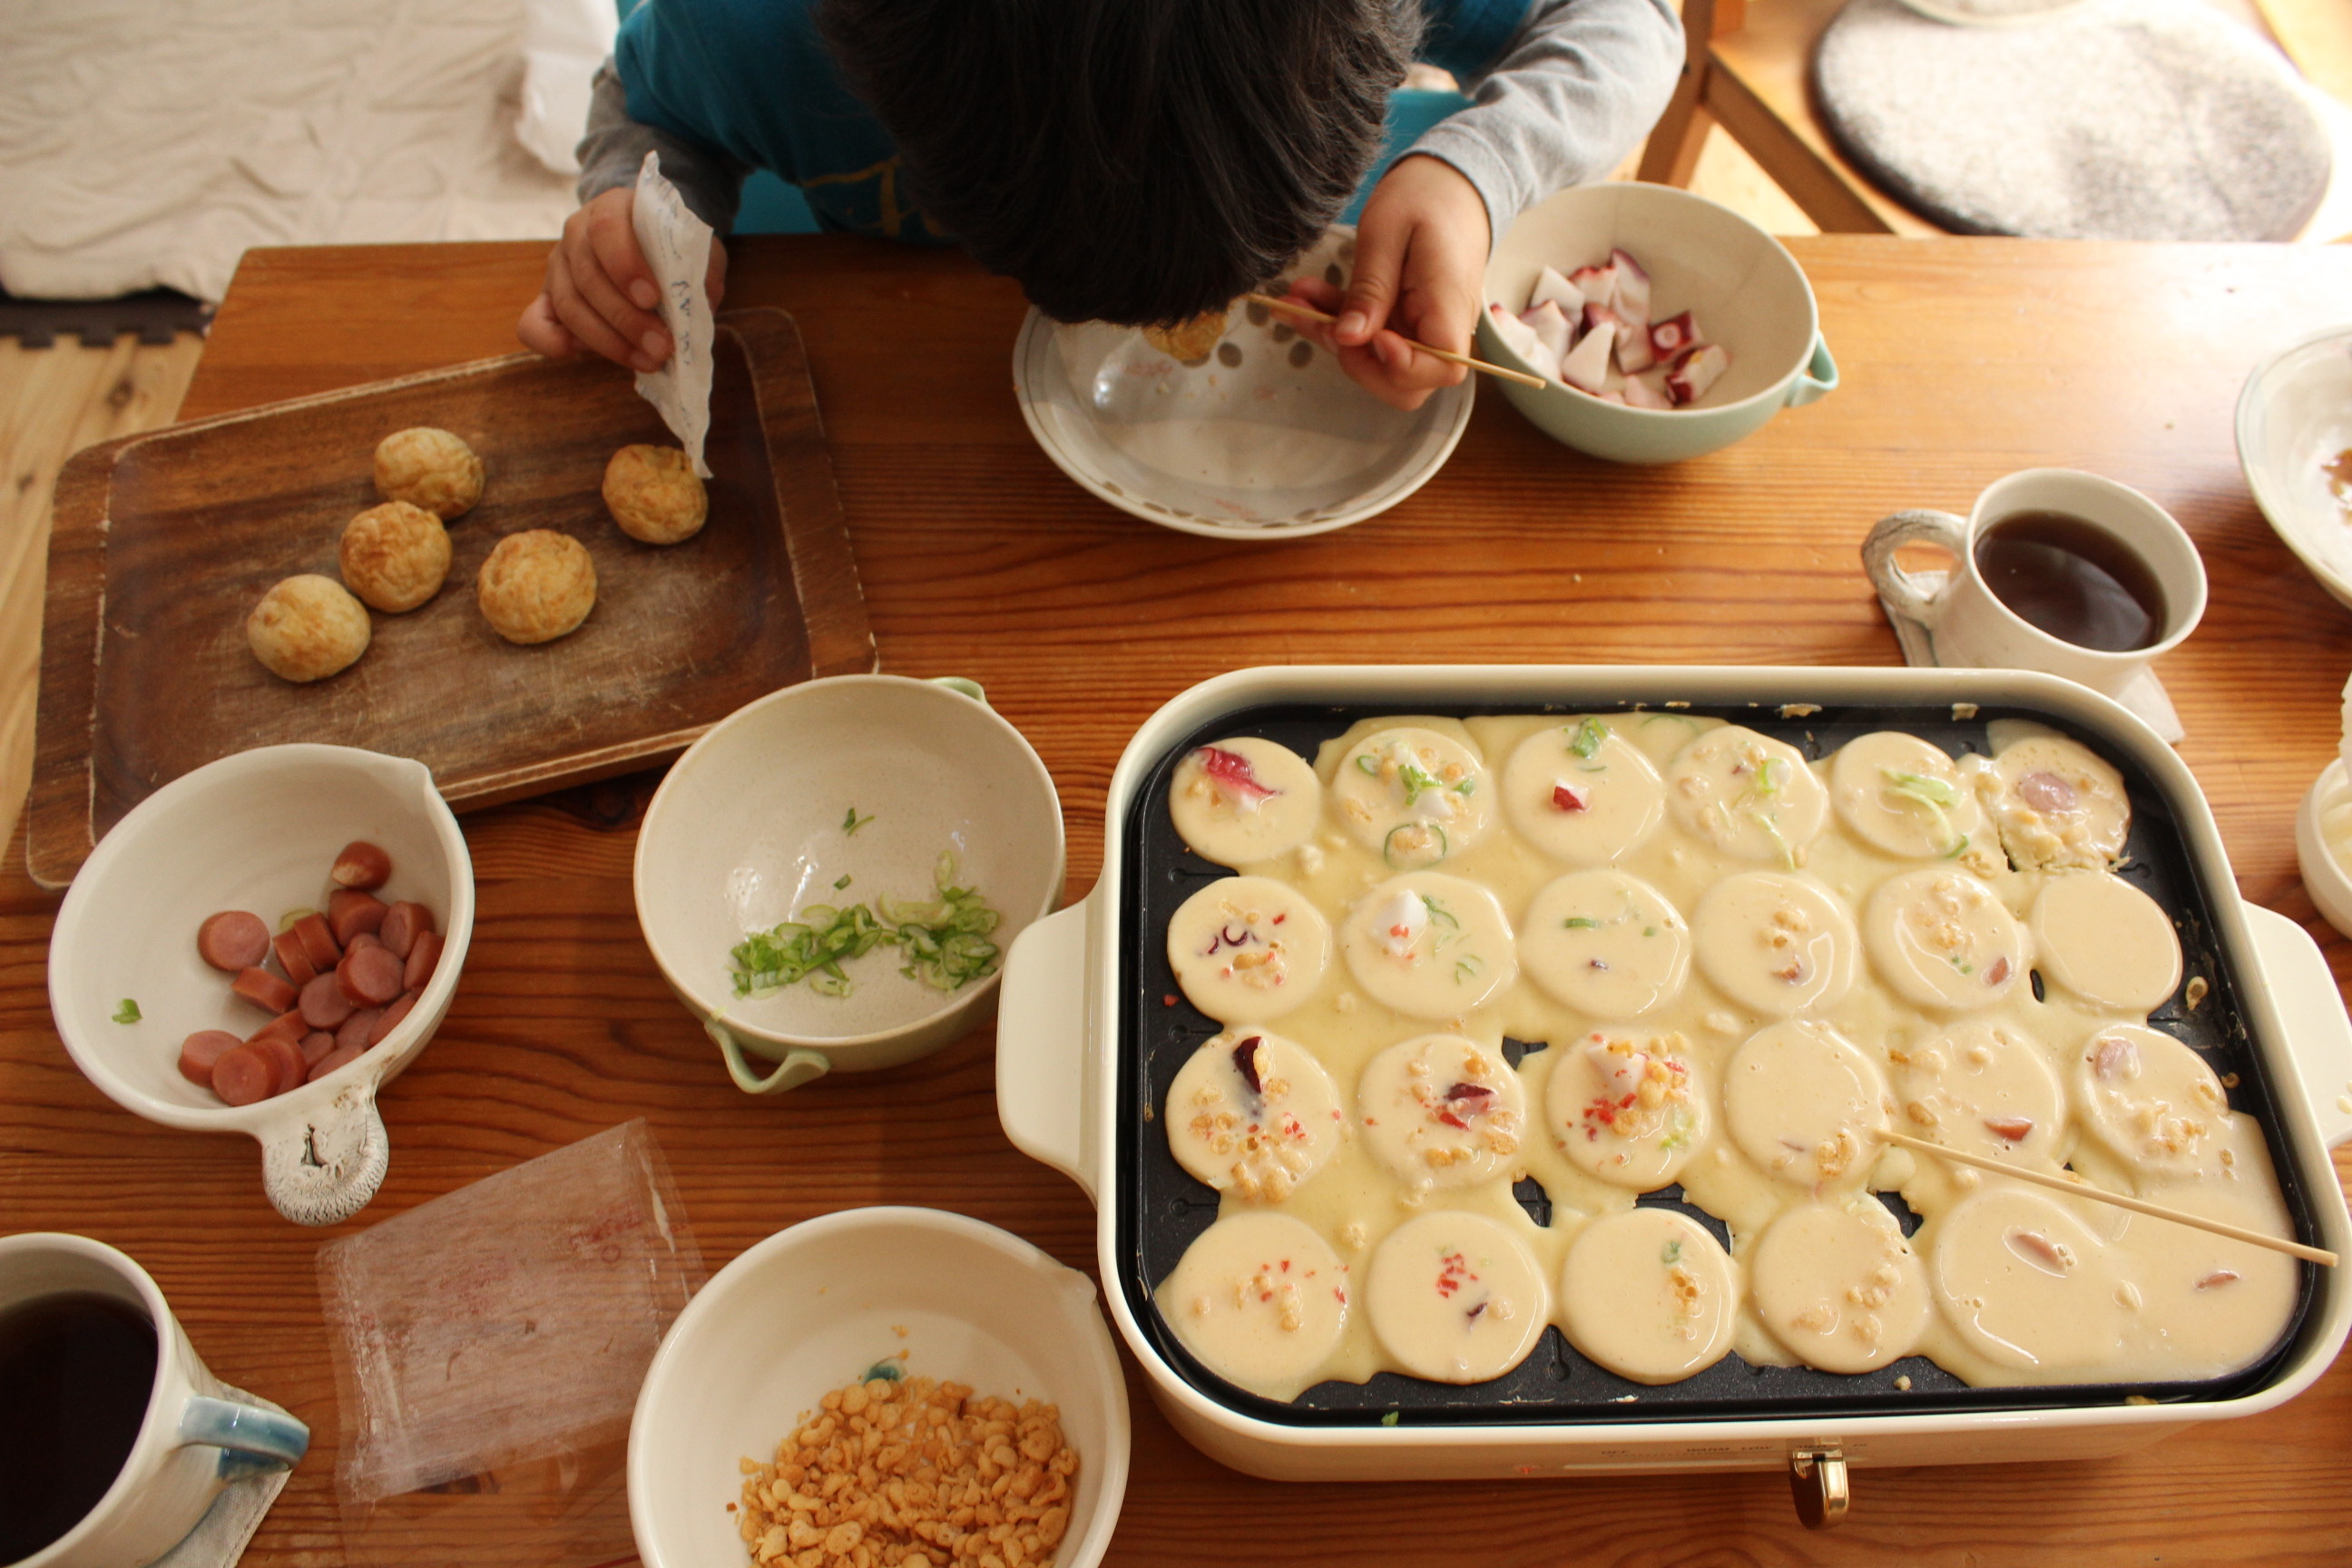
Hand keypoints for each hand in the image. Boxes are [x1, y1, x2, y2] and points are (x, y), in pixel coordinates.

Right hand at [517, 185, 728, 369]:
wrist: (649, 242)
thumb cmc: (672, 249)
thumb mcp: (695, 251)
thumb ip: (701, 271)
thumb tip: (702, 299)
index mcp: (612, 209)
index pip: (606, 229)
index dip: (625, 266)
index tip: (653, 299)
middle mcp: (576, 232)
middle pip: (587, 275)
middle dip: (625, 318)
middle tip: (661, 347)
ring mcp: (558, 265)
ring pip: (568, 304)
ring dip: (606, 340)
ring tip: (646, 361)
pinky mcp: (548, 297)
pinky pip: (532, 323)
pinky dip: (550, 343)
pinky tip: (580, 356)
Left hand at [1283, 154, 1489, 411]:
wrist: (1448, 182)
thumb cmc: (1424, 195)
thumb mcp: (1387, 232)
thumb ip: (1370, 289)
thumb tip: (1348, 338)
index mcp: (1450, 305)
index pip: (1439, 367)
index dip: (1400, 367)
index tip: (1369, 336)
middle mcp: (1442, 327)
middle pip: (1405, 382)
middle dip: (1354, 361)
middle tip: (1320, 322)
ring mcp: (1421, 328)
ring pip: (1376, 362)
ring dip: (1333, 338)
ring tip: (1296, 301)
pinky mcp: (1403, 321)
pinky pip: (1369, 336)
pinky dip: (1336, 321)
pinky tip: (1307, 298)